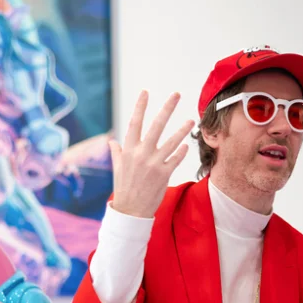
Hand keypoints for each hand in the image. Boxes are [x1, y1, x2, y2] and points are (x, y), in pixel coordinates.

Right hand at [108, 90, 194, 218]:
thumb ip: (117, 152)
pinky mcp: (164, 174)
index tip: (145, 92)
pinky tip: (185, 145)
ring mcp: (153, 164)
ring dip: (182, 130)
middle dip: (167, 108)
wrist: (130, 210)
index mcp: (128, 150)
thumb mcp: (118, 168)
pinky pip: (175, 159)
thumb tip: (112, 141)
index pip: (134, 123)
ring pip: (171, 141)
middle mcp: (141, 154)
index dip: (140, 106)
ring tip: (191, 121)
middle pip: (156, 125)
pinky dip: (181, 151)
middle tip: (176, 94)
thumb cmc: (124, 188)